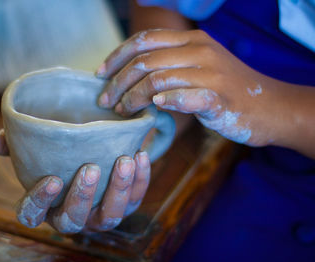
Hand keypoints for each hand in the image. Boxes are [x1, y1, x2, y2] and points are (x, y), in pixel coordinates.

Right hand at [0, 129, 150, 232]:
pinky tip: (140, 155)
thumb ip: (16, 144)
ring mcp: (100, 214)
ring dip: (118, 189)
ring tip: (124, 160)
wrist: (94, 152)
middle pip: (73, 220)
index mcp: (46, 205)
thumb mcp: (37, 149)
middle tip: (90, 168)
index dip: (40, 201)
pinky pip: (135, 199)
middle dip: (82, 196)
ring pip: (110, 216)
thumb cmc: (60, 155)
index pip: (33, 214)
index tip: (51, 179)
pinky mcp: (125, 205)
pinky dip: (140, 179)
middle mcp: (73, 216)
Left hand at [96, 29, 289, 146]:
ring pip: (158, 79)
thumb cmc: (228, 91)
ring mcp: (211, 73)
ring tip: (123, 111)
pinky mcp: (220, 98)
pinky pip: (186, 97)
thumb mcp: (199, 68)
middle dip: (117, 82)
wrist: (271, 107)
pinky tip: (154, 110)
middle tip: (105, 101)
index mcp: (192, 40)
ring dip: (134, 97)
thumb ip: (170, 67)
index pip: (144, 40)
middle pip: (145, 61)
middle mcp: (200, 50)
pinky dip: (166, 102)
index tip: (100, 75)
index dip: (117, 56)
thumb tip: (131, 81)